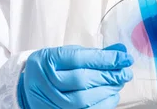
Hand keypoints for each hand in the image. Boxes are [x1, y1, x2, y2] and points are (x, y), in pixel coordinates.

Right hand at [18, 44, 133, 108]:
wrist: (29, 87)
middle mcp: (44, 82)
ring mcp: (49, 101)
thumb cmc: (53, 68)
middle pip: (82, 80)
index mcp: (47, 60)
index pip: (79, 59)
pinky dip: (102, 105)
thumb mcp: (68, 54)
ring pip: (83, 100)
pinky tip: (111, 96)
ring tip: (119, 83)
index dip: (105, 59)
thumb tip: (121, 52)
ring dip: (107, 91)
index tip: (125, 58)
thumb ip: (93, 54)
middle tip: (126, 72)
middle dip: (109, 75)